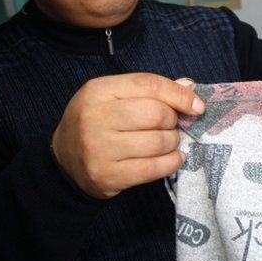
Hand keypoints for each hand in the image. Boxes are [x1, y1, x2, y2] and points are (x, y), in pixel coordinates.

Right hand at [52, 73, 204, 199]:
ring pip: (158, 142)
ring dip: (172, 143)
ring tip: (167, 142)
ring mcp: (99, 148)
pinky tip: (172, 159)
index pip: (149, 85)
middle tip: (171, 126)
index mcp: (98, 90)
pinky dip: (172, 163)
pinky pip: (153, 169)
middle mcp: (95, 117)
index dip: (179, 95)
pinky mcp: (107, 175)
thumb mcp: (114, 97)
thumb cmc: (98, 123)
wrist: (65, 160)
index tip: (196, 106)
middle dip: (173, 121)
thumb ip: (150, 91)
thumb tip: (189, 88)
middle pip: (156, 113)